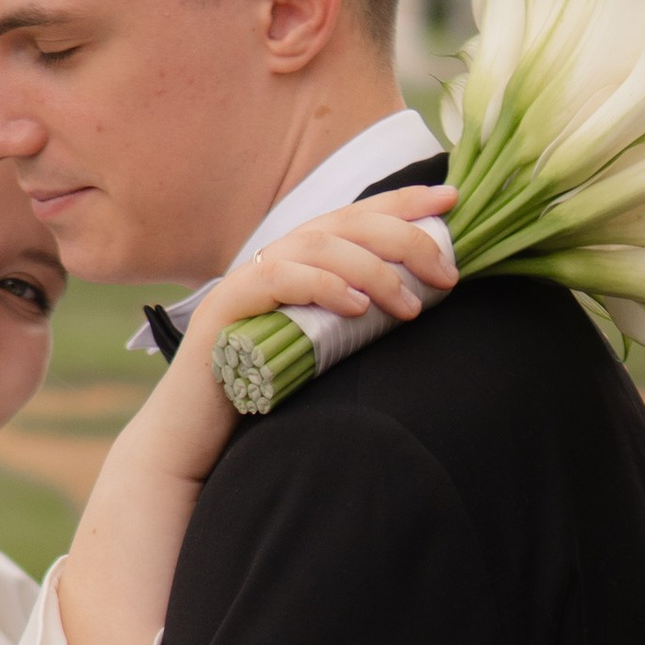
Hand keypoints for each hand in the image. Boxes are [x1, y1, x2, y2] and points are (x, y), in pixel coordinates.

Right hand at [165, 185, 458, 462]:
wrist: (193, 444)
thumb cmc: (262, 400)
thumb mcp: (323, 352)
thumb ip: (357, 323)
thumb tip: (419, 305)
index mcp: (300, 266)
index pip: (356, 217)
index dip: (404, 203)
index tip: (451, 200)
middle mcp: (274, 263)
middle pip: (344, 224)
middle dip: (403, 239)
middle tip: (446, 274)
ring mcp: (247, 283)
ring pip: (317, 247)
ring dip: (372, 271)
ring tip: (409, 306)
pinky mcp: (223, 311)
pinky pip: (276, 280)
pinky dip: (321, 287)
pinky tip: (356, 308)